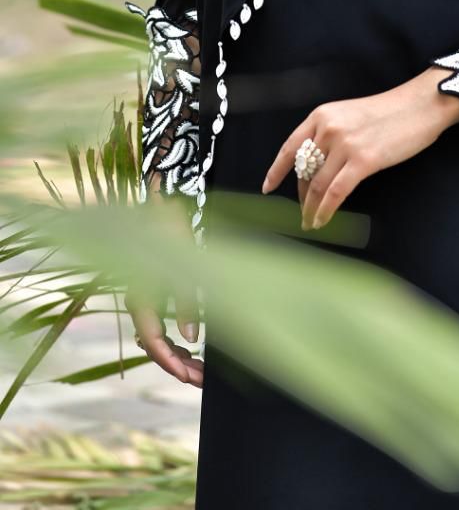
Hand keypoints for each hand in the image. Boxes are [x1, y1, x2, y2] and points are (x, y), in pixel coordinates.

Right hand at [125, 174, 203, 386]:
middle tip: (202, 379)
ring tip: (201, 366)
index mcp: (141, 297)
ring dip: (178, 353)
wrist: (161, 196)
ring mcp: (144, 296)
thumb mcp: (184, 262)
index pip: (154, 343)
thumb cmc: (171, 225)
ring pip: (158, 336)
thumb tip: (192, 337)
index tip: (193, 378)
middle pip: (155, 345)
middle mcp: (139, 301)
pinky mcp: (152, 288)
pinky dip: (175, 336)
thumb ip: (186, 301)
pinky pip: (160, 322)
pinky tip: (192, 343)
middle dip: (179, 364)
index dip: (174, 364)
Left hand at [261, 76, 450, 229]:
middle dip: (301, 196)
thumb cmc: (390, 112)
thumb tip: (316, 168)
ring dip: (311, 208)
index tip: (268, 188)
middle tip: (302, 213)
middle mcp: (328, 128)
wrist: (420, 105)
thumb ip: (331, 135)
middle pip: (304, 170)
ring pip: (318, 185)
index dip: (277, 170)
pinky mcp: (363, 160)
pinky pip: (336, 192)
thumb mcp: (350, 115)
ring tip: (310, 222)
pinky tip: (321, 220)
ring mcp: (345, 144)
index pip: (290, 146)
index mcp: (322, 115)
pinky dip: (326, 210)